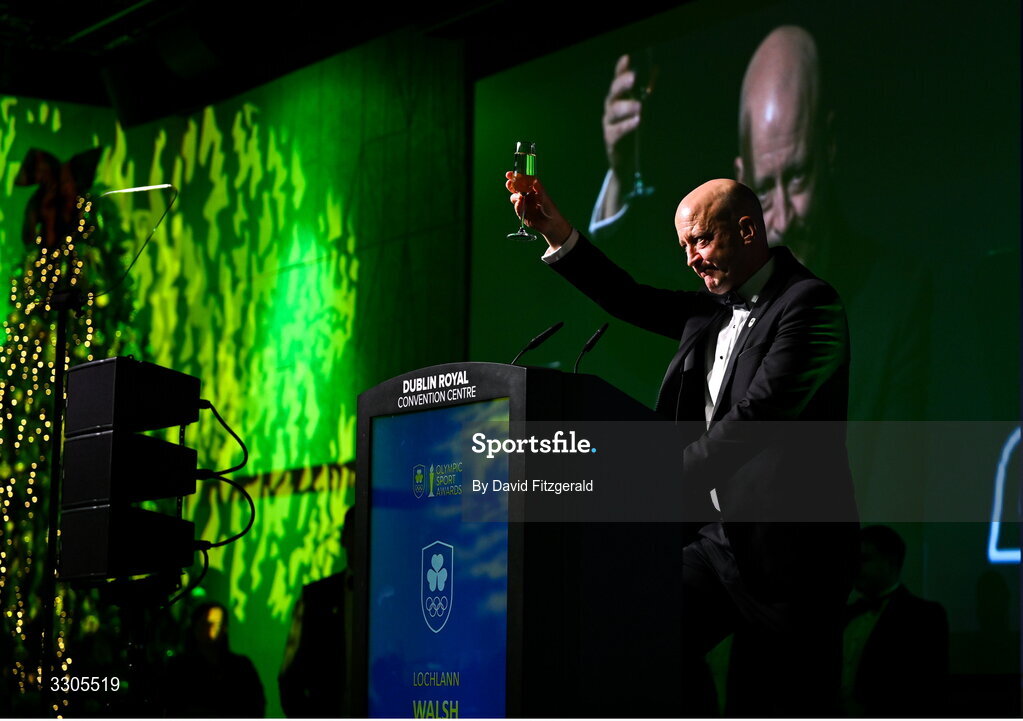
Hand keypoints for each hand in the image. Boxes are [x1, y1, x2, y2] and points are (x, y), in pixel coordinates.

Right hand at [504, 172, 571, 249]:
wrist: (549, 222)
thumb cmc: (548, 207)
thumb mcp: (542, 193)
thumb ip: (534, 184)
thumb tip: (525, 178)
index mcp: (532, 188)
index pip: (522, 180)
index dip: (515, 177)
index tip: (509, 174)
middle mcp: (527, 195)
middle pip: (515, 187)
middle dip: (511, 185)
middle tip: (509, 184)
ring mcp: (523, 203)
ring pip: (514, 197)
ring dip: (515, 197)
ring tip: (521, 199)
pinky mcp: (521, 212)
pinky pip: (516, 206)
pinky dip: (518, 206)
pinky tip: (523, 208)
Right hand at [603, 54, 641, 180]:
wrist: (628, 162)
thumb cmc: (637, 131)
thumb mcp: (643, 110)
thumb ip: (647, 92)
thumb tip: (656, 70)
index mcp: (619, 98)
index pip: (618, 80)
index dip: (621, 69)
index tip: (627, 58)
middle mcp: (611, 109)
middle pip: (614, 93)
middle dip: (622, 84)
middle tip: (633, 78)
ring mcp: (609, 124)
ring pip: (614, 112)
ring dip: (627, 107)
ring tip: (639, 106)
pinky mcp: (611, 140)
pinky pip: (617, 131)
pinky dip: (627, 126)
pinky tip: (637, 122)